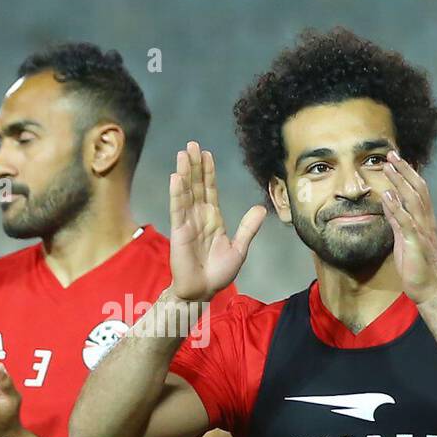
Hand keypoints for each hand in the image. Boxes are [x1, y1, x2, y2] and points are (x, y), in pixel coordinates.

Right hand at [168, 141, 266, 302]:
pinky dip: (177, 192)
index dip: (208, 171)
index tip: (206, 153)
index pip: (210, 189)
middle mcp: (199, 216)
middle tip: (191, 144)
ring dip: (185, 172)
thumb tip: (261, 208)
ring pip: (186, 192)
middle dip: (194, 165)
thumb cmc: (218, 273)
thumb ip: (248, 228)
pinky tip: (176, 177)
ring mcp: (188, 222)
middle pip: (196, 185)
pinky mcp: (179, 231)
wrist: (204, 291)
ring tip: (183, 153)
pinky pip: (178, 208)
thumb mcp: (239, 248)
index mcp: (213, 219)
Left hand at [380, 150, 436, 304]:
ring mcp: (423, 232)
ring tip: (388, 167)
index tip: (397, 160)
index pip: (419, 191)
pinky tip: (388, 196)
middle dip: (405, 170)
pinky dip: (397, 208)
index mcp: (425, 220)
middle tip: (392, 154)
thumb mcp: (403, 238)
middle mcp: (427, 222)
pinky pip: (406, 222)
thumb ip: (397, 220)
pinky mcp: (416, 243)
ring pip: (413, 200)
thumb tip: (388, 200)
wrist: (428, 290)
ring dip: (400, 182)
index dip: (409, 174)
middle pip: (418, 189)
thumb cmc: (416, 267)